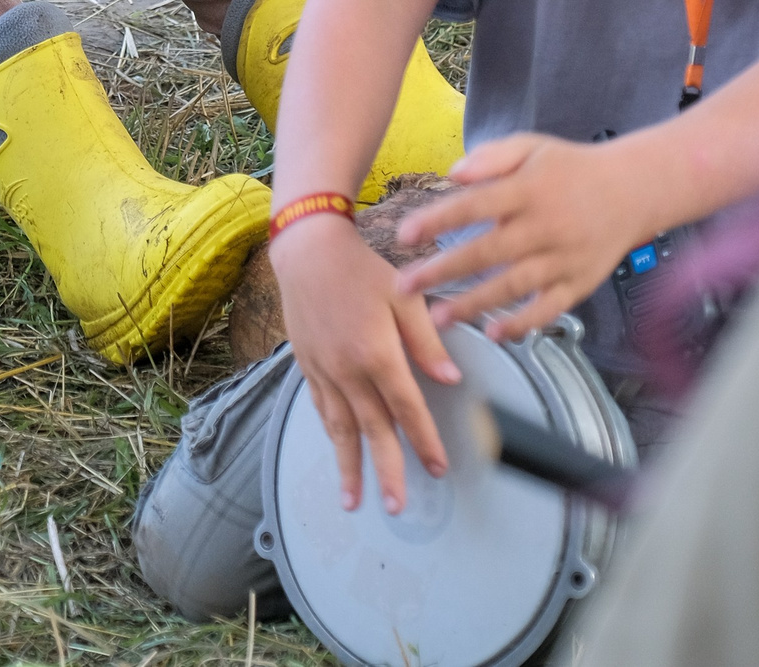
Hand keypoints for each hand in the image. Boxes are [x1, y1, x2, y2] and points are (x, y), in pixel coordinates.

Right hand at [272, 212, 459, 514]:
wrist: (307, 252)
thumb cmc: (361, 269)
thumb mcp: (404, 296)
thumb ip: (427, 340)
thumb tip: (452, 378)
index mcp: (377, 352)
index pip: (407, 408)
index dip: (425, 441)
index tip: (439, 468)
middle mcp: (348, 369)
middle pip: (373, 430)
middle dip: (386, 471)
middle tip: (396, 506)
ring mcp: (324, 370)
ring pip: (340, 428)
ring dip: (349, 467)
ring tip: (354, 501)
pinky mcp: (307, 366)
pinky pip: (322, 409)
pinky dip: (331, 435)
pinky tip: (338, 453)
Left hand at [393, 133, 651, 341]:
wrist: (634, 190)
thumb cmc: (570, 168)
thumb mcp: (531, 147)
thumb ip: (491, 157)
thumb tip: (452, 173)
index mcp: (528, 190)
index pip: (475, 205)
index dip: (438, 220)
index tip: (404, 235)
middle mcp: (546, 226)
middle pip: (488, 252)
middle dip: (442, 271)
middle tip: (404, 286)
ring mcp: (564, 258)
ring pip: (514, 286)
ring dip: (474, 304)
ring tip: (437, 318)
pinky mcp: (580, 282)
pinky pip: (549, 308)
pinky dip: (524, 324)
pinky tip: (495, 334)